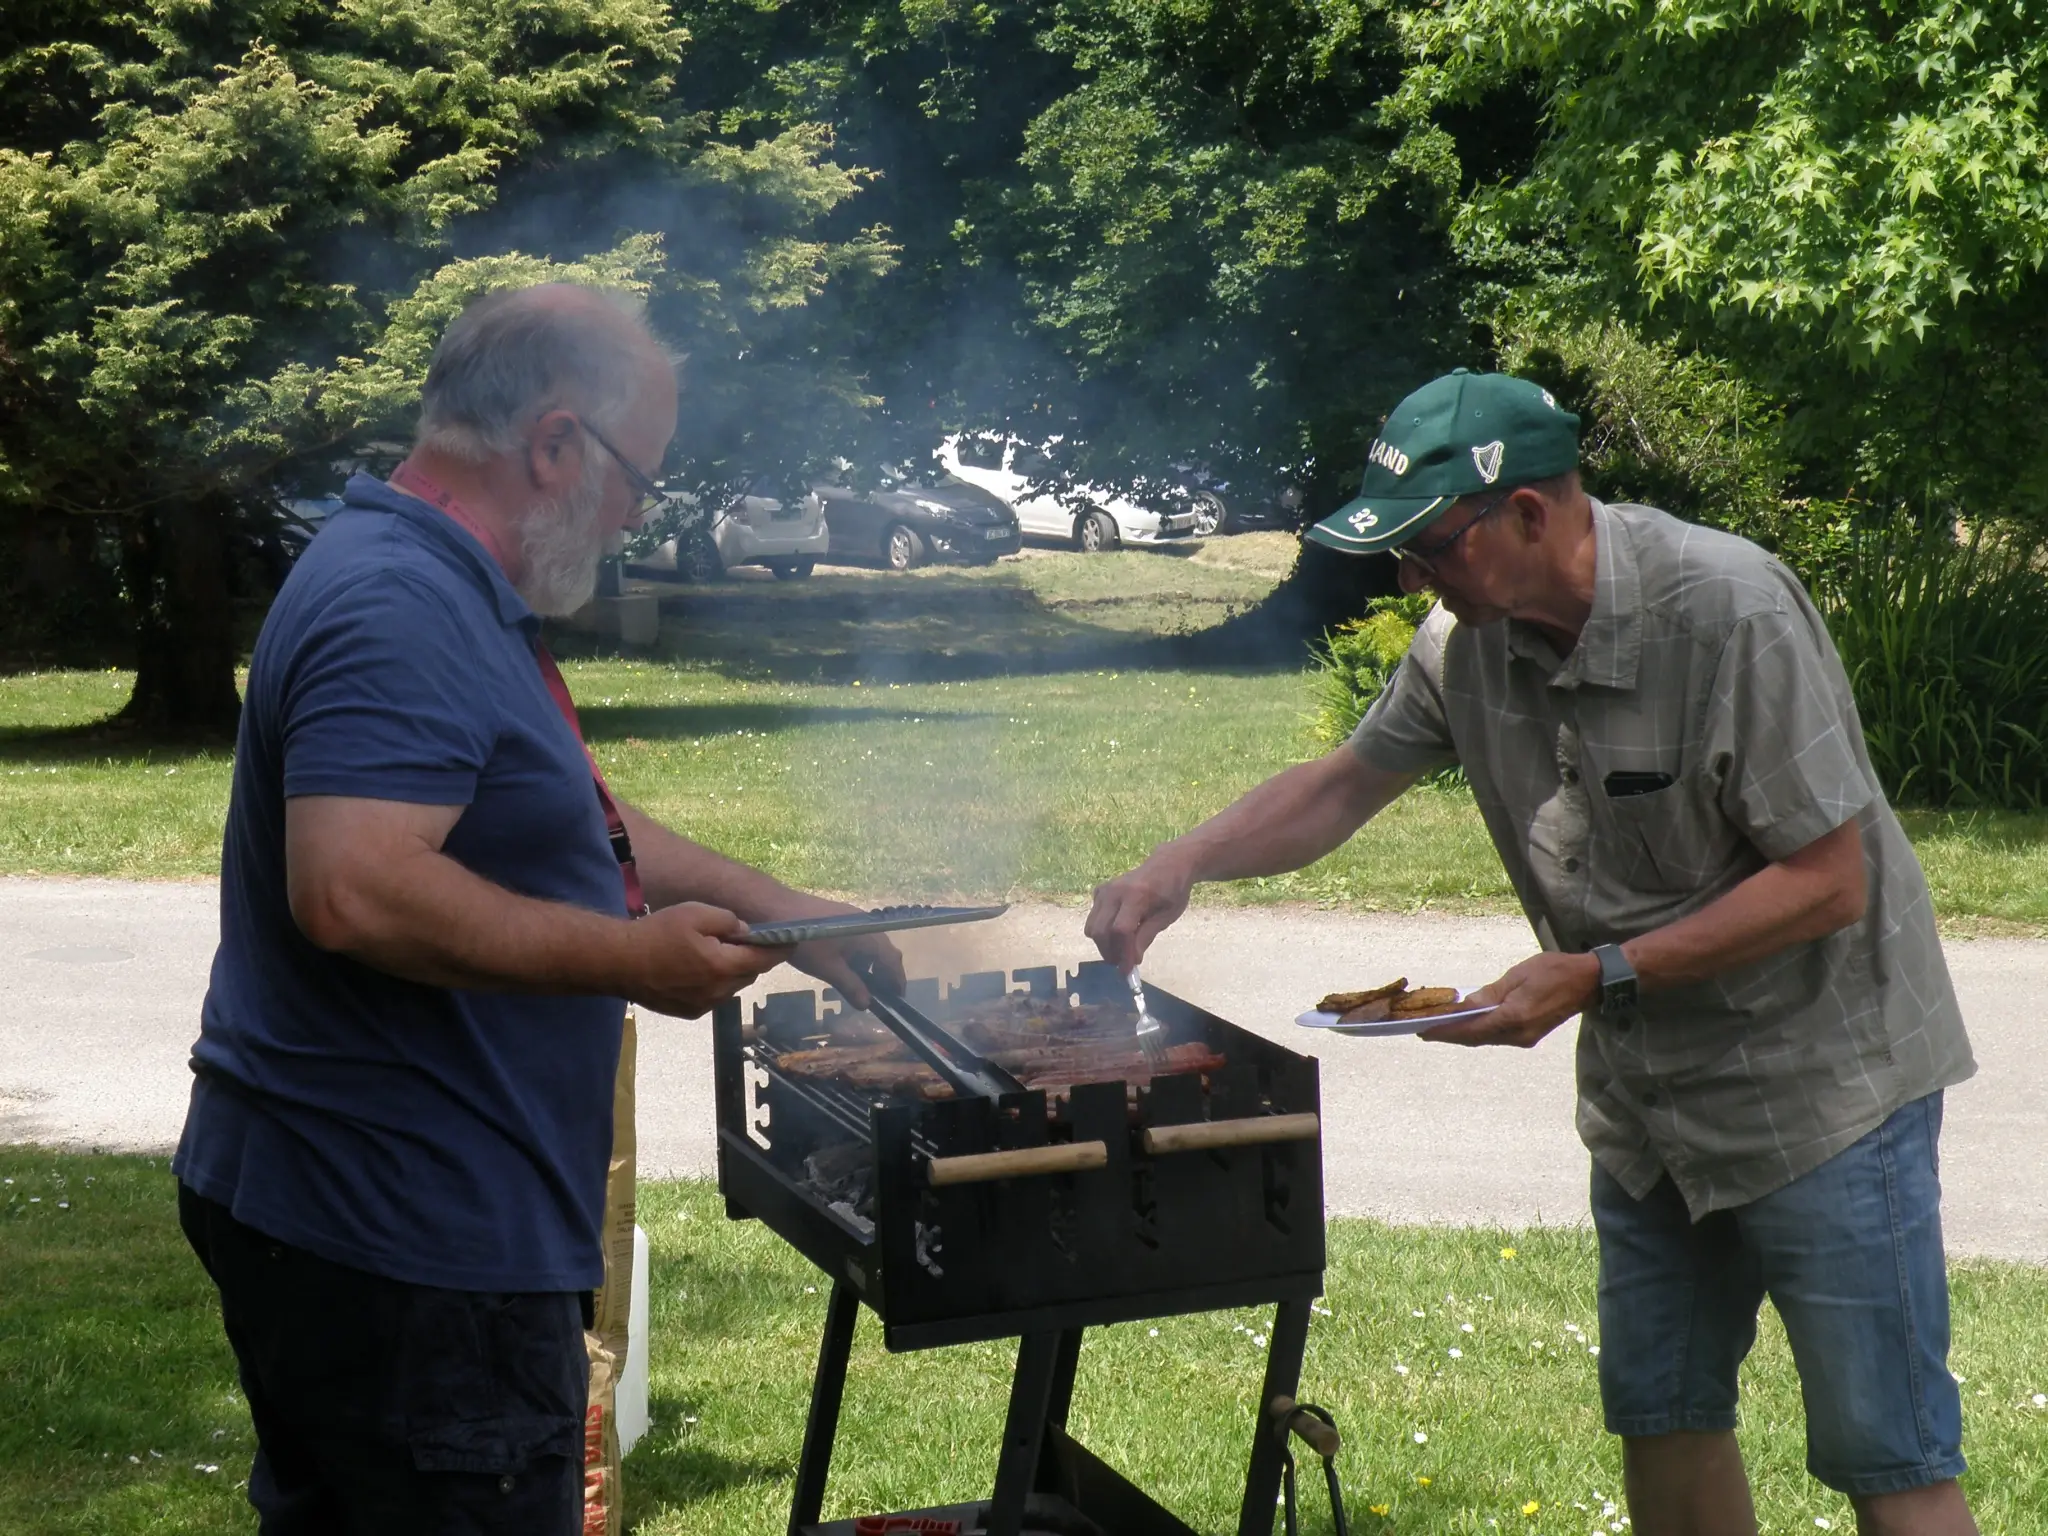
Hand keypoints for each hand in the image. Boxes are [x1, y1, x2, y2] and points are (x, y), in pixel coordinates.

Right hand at [624, 902, 787, 1017]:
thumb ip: (727, 921)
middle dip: (753, 957)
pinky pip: (715, 997)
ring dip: (733, 971)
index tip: (792, 940)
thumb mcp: (695, 914)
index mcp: (723, 966)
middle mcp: (718, 991)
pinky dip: (716, 984)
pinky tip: (698, 970)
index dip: (780, 949)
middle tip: (744, 940)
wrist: (618, 962)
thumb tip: (745, 931)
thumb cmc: (656, 933)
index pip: (764, 958)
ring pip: (732, 987)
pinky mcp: (690, 1012)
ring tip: (717, 953)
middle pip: (749, 973)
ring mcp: (704, 1005)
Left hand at [791, 927, 904, 1010]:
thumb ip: (850, 986)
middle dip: (885, 972)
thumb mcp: (829, 968)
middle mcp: (866, 923)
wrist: (778, 909)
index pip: (893, 960)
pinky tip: (846, 964)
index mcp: (869, 936)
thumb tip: (867, 1004)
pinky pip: (859, 937)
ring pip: (870, 943)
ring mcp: (853, 917)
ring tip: (862, 983)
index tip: (898, 998)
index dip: (897, 980)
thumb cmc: (807, 941)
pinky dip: (859, 954)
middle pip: (884, 950)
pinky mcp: (840, 916)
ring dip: (871, 963)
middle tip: (881, 994)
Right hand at [1085, 853, 1195, 969]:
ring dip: (1104, 944)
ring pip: (1092, 927)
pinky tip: (1118, 932)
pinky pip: (1093, 918)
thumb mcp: (1166, 916)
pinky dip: (1102, 931)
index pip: (1121, 930)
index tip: (1128, 971)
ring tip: (1121, 950)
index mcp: (1136, 895)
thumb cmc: (1172, 891)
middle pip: (1100, 930)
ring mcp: (1104, 890)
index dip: (1123, 953)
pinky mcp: (1099, 892)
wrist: (1167, 864)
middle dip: (1110, 952)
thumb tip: (1132, 960)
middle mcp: (1114, 891)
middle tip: (1124, 964)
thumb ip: (1146, 936)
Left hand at [1420, 950, 1599, 1048]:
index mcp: (1515, 1018)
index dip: (1446, 1030)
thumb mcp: (1518, 976)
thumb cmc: (1554, 970)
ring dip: (1462, 1034)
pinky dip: (1478, 1031)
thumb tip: (1465, 1006)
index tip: (1423, 1030)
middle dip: (1449, 1034)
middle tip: (1423, 1029)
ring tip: (1439, 1025)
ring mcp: (1525, 1038)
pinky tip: (1466, 1023)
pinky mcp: (1528, 1035)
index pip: (1472, 1029)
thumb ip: (1490, 994)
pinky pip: (1496, 1036)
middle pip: (1476, 1038)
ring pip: (1485, 1039)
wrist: (1588, 982)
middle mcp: (1519, 1034)